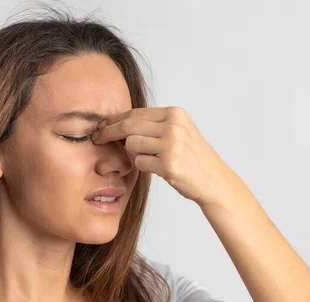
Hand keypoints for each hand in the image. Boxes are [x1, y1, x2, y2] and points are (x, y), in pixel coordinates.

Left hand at [91, 106, 233, 207]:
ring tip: (149, 158)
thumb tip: (116, 121)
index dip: (114, 119)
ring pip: (132, 145)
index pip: (135, 113)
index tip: (100, 125)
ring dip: (133, 153)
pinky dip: (143, 166)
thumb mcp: (178, 131)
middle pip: (128, 126)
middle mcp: (174, 126)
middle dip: (108, 132)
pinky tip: (157, 168)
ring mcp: (172, 145)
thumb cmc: (192, 158)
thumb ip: (153, 124)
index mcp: (175, 114)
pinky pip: (139, 162)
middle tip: (96, 138)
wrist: (213, 181)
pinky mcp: (169, 165)